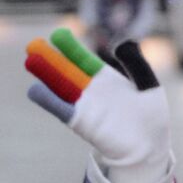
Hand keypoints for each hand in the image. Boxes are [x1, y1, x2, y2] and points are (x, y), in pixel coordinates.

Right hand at [25, 30, 170, 182]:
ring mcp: (85, 106)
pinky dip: (50, 101)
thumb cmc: (151, 117)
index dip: (71, 48)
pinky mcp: (82, 123)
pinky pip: (63, 110)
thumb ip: (137, 65)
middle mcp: (91, 91)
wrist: (150, 147)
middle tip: (34, 44)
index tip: (58, 34)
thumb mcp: (148, 86)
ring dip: (46, 75)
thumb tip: (122, 43)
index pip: (84, 60)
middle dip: (52, 59)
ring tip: (32, 61)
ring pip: (61, 87)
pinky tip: (36, 90)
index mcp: (106, 80)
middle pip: (67, 71)